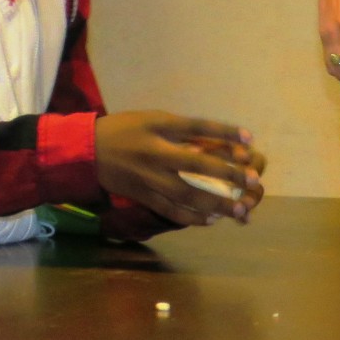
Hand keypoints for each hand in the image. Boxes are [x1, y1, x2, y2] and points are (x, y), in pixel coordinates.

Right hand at [94, 112, 266, 224]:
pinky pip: (171, 210)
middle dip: (227, 174)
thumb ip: (179, 132)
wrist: (86, 150)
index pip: (197, 128)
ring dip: (216, 203)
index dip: (225, 132)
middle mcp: (155, 153)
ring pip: (187, 194)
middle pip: (197, 165)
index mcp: (158, 128)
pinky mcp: (143, 195)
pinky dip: (192, 217)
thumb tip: (212, 147)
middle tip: (252, 181)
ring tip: (238, 210)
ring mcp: (149, 178)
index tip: (250, 139)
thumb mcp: (150, 120)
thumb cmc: (123, 129)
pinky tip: (210, 219)